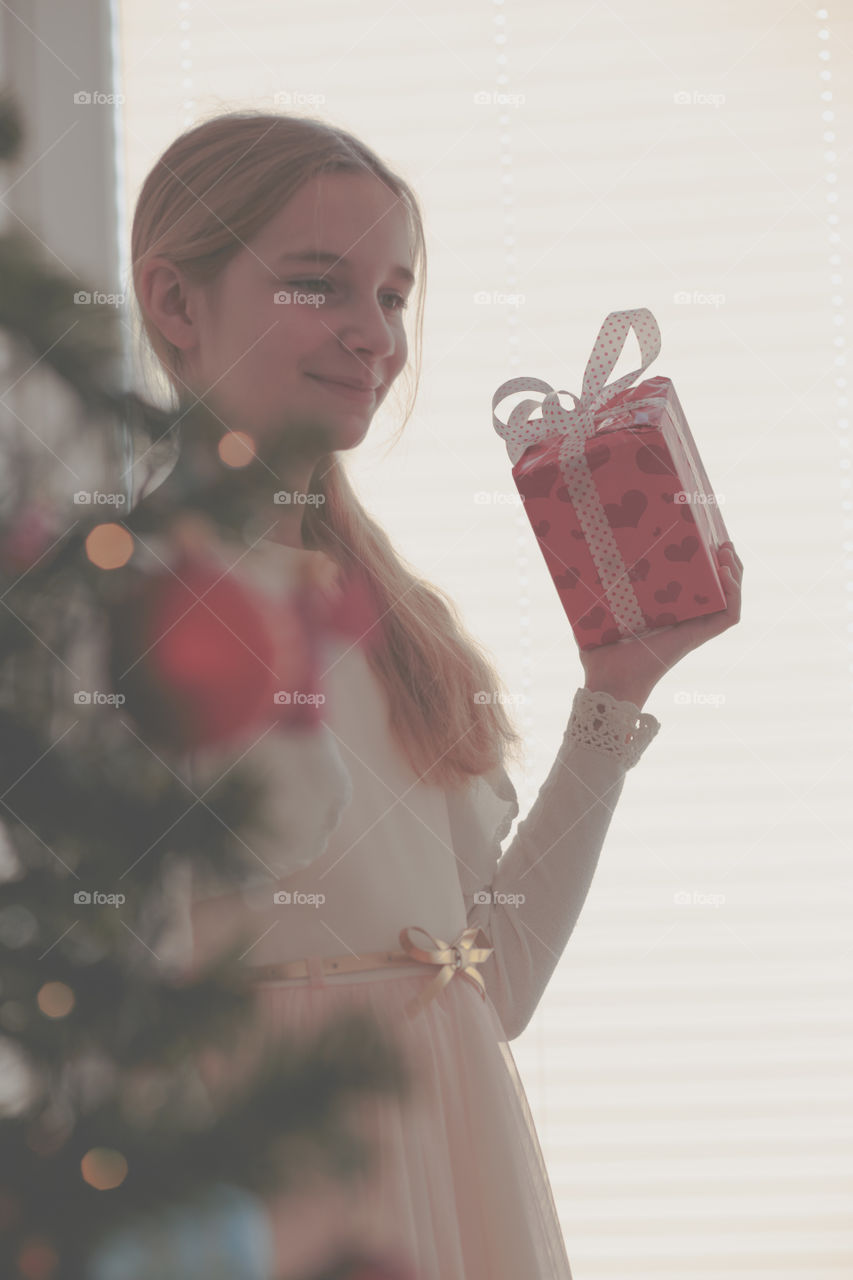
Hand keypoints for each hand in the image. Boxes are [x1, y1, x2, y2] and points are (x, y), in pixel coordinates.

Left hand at [579, 541, 742, 705]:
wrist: (608, 679)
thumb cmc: (600, 655)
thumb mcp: (596, 615)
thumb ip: (589, 595)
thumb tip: (569, 569)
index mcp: (668, 613)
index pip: (695, 585)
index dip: (704, 563)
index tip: (703, 537)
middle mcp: (686, 620)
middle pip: (718, 588)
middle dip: (724, 562)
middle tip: (719, 538)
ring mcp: (694, 629)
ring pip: (729, 600)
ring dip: (734, 574)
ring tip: (726, 550)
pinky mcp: (698, 638)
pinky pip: (728, 616)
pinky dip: (733, 595)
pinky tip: (725, 574)